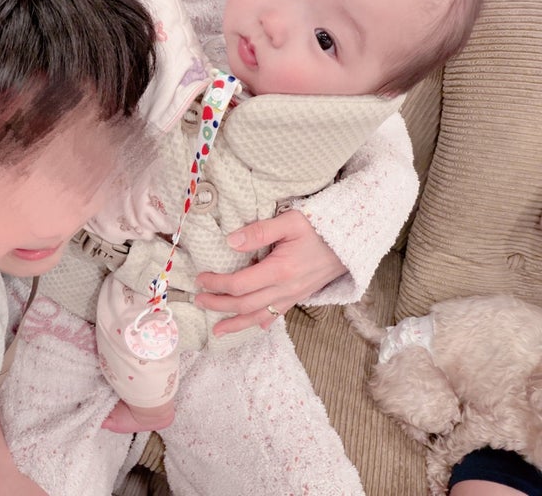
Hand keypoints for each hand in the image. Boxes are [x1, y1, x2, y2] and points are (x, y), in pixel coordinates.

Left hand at [194, 210, 346, 335]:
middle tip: (198, 300)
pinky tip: (254, 327)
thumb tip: (230, 241)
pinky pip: (277, 314)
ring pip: (259, 316)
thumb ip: (260, 231)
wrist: (352, 242)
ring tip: (217, 330)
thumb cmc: (321, 227)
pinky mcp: (299, 296)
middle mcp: (285, 289)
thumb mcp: (291, 221)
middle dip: (218, 304)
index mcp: (280, 270)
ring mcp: (293, 296)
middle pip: (244, 305)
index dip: (217, 284)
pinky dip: (262, 322)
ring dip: (236, 323)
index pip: (240, 284)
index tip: (201, 278)